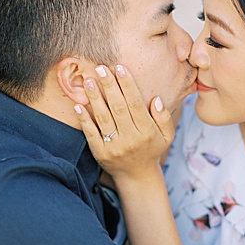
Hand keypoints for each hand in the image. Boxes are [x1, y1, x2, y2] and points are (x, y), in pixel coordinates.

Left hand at [75, 64, 173, 180]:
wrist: (137, 176)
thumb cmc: (151, 149)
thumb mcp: (166, 135)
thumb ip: (164, 117)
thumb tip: (155, 99)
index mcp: (147, 131)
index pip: (135, 104)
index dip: (127, 85)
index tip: (119, 68)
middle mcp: (130, 138)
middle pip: (118, 107)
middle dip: (109, 86)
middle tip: (100, 68)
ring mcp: (114, 146)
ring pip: (103, 118)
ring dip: (95, 98)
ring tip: (88, 81)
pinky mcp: (100, 153)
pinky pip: (91, 133)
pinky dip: (84, 119)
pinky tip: (78, 105)